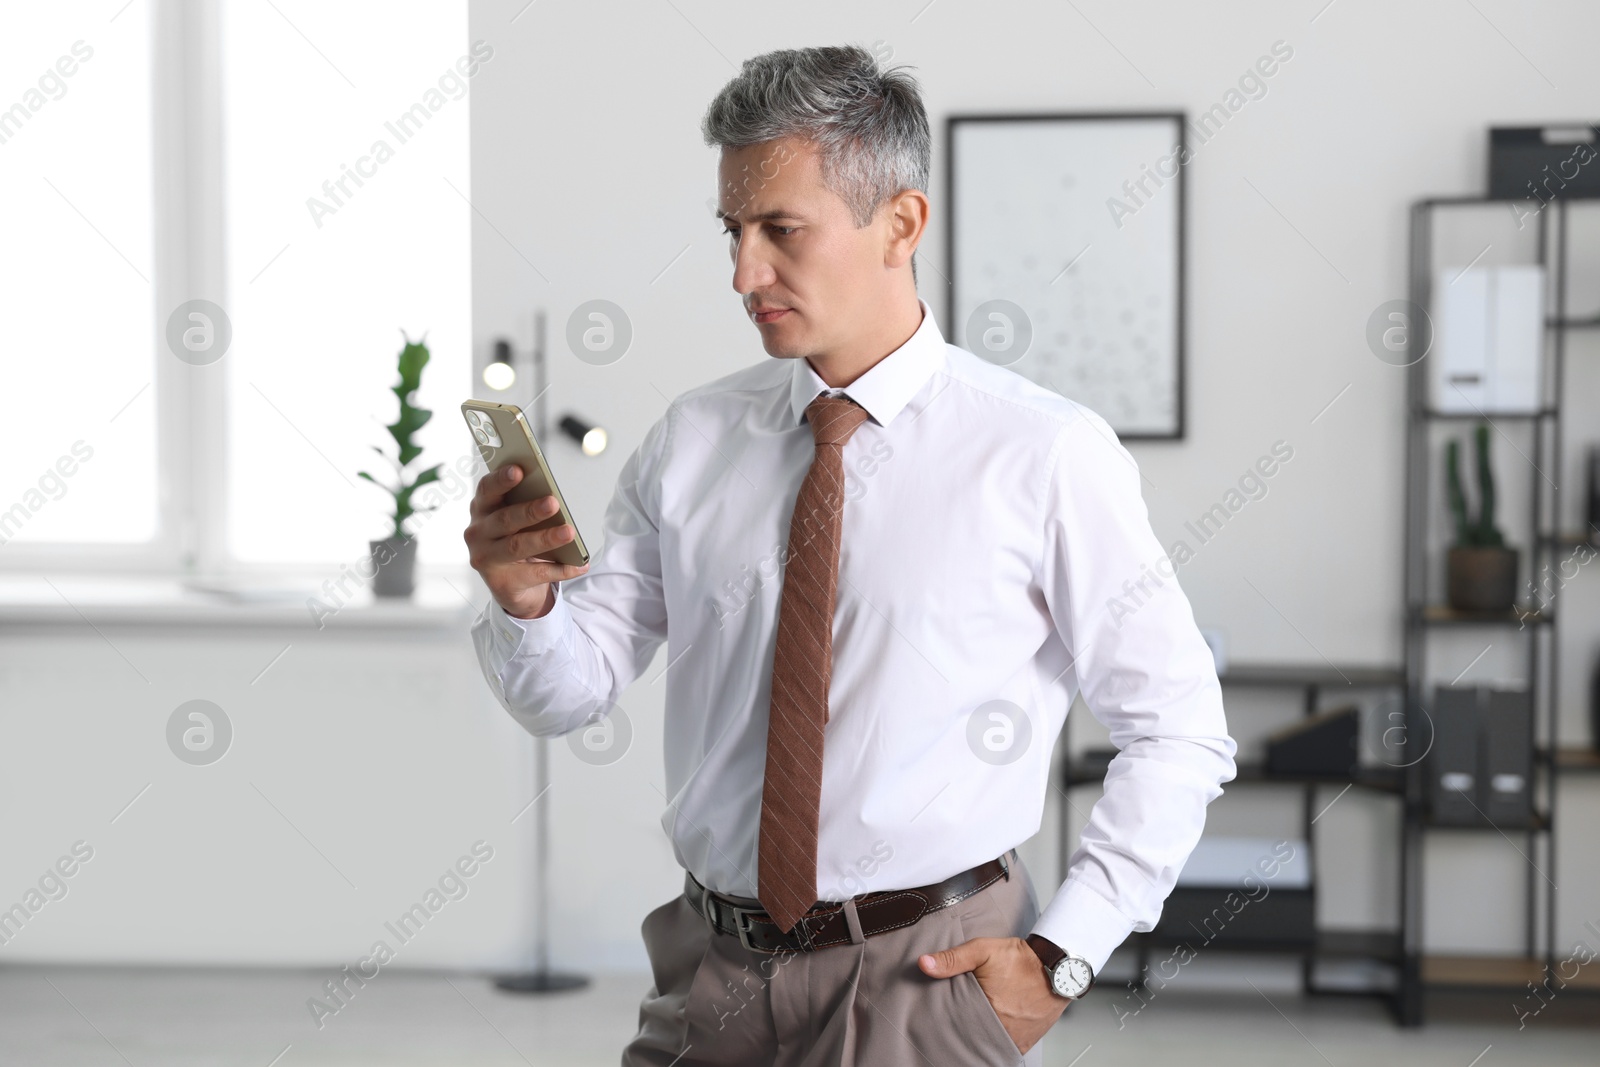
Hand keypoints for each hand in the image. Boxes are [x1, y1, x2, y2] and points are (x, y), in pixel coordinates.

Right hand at [464, 464, 588, 618]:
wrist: (512, 584)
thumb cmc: (516, 539)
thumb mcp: (518, 520)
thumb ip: (526, 505)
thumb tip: (551, 498)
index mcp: (482, 508)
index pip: (487, 489)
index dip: (501, 479)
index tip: (518, 470)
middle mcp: (478, 533)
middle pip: (505, 519)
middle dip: (530, 510)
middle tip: (553, 503)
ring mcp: (486, 559)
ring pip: (518, 546)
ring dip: (546, 538)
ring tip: (569, 532)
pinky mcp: (501, 583)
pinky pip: (535, 574)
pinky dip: (560, 569)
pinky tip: (579, 565)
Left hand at [918, 936, 1067, 1055]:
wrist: (1058, 967)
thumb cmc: (1022, 959)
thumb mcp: (983, 950)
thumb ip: (953, 958)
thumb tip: (924, 964)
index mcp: (988, 1008)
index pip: (956, 1025)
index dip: (947, 1021)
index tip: (940, 1018)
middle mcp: (1002, 1028)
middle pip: (971, 1036)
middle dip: (963, 1029)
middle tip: (958, 1019)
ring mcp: (1015, 1038)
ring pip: (988, 1044)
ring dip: (979, 1036)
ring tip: (972, 1024)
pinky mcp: (1026, 1042)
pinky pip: (1004, 1047)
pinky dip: (996, 1040)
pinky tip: (989, 1029)